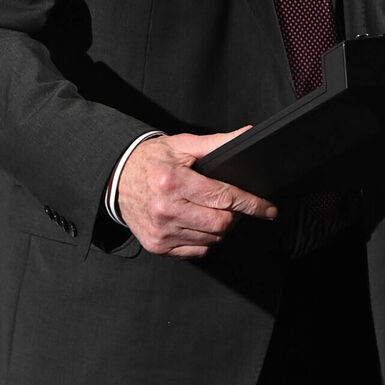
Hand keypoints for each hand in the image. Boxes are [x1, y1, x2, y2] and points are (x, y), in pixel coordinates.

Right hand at [117, 129, 276, 257]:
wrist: (116, 178)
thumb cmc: (152, 160)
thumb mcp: (184, 145)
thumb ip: (219, 143)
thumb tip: (248, 134)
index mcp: (174, 182)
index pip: (224, 197)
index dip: (251, 203)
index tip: (268, 208)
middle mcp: (166, 209)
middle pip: (221, 224)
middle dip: (236, 215)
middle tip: (234, 204)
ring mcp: (161, 231)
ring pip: (211, 239)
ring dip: (221, 228)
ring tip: (212, 210)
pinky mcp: (157, 245)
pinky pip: (196, 251)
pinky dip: (205, 240)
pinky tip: (198, 222)